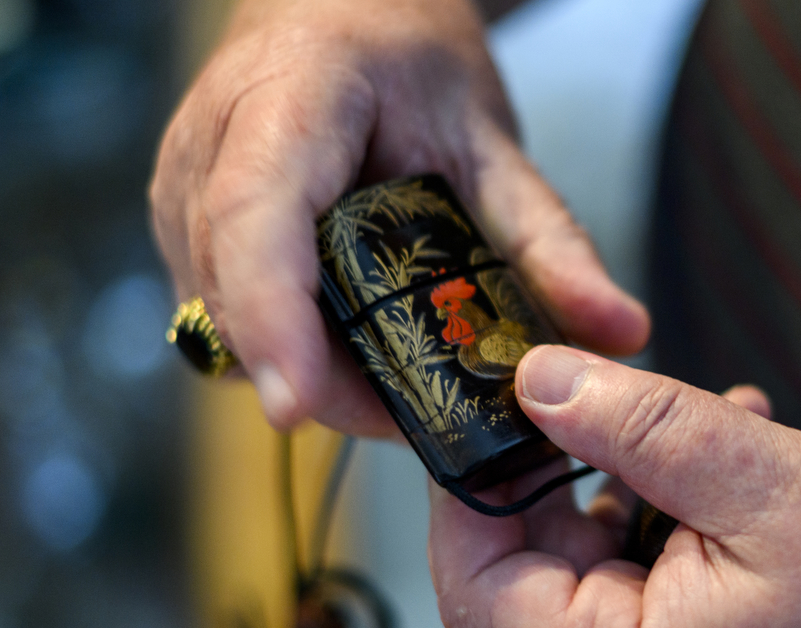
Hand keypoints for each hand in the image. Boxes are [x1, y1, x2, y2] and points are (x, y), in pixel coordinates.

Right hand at [150, 0, 647, 432]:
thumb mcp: (491, 141)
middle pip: (238, 295)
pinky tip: (349, 340)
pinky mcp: (179, 228)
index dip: (273, 318)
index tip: (298, 404)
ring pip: (222, 321)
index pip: (256, 217)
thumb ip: (550, 241)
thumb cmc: (407, 64)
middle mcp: (207, 147)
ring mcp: (179, 191)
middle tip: (421, 414)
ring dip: (308, 369)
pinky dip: (289, 346)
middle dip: (323, 376)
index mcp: (288, 100)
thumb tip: (621, 334)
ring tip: (396, 373)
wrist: (341, 14)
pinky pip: (221, 317)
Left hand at [429, 346, 800, 627]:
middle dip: (573, 470)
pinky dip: (682, 512)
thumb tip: (536, 380)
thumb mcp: (769, 480)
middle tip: (626, 394)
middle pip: (534, 574)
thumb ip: (638, 425)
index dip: (471, 494)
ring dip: (640, 479)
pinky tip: (746, 457)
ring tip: (721, 422)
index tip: (499, 406)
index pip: (478, 592)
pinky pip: (658, 581)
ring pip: (601, 565)